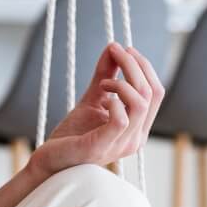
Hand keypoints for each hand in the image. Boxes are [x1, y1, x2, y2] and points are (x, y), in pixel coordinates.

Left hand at [29, 42, 163, 177]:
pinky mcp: (101, 147)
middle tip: (115, 50)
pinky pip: (120, 119)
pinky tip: (101, 97)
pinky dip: (113, 100)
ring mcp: (120, 145)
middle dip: (134, 65)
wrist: (50, 160)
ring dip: (123, 80)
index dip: (144, 66)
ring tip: (103, 80)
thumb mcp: (93, 99)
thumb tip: (114, 47)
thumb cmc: (72, 134)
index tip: (125, 48)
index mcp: (137, 128)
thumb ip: (105, 75)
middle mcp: (135, 139)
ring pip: (140, 103)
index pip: (156, 92)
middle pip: (151, 93)